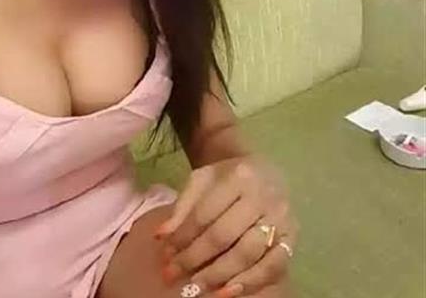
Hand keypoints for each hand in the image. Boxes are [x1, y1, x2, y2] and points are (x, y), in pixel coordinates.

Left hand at [154, 155, 297, 296]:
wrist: (262, 170)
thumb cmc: (227, 176)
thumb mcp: (202, 180)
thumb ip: (182, 206)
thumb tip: (161, 236)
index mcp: (239, 176)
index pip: (205, 213)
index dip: (183, 237)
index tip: (165, 254)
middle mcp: (264, 196)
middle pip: (225, 236)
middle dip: (196, 259)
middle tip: (174, 275)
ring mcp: (282, 218)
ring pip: (249, 254)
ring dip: (219, 275)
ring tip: (196, 287)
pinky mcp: (293, 238)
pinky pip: (274, 266)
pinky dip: (251, 282)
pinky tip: (227, 292)